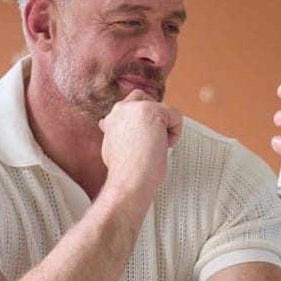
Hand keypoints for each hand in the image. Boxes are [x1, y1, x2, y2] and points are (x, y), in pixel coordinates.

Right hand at [98, 89, 182, 204]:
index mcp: (112, 117)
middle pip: (147, 99)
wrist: (129, 182)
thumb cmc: (124, 172)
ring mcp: (135, 108)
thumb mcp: (110, 147)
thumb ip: (112, 131)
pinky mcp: (152, 110)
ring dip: (166, 128)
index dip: (143, 123)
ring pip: (164, 109)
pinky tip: (162, 146)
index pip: (133, 106)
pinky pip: (176, 115)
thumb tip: (104, 123)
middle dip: (155, 116)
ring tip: (155, 147)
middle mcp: (121, 108)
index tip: (140, 142)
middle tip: (152, 141)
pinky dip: (176, 133)